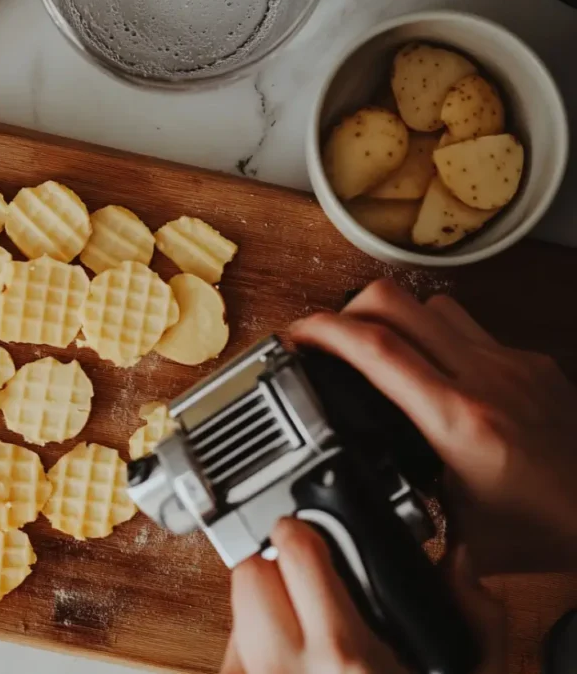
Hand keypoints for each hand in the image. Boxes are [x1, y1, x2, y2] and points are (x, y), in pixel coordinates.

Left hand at [221, 518, 504, 673]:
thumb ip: (473, 619)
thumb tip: (454, 566)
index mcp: (344, 652)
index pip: (293, 553)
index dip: (300, 533)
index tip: (308, 533)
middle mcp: (289, 670)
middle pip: (248, 575)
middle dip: (271, 567)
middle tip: (300, 578)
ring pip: (234, 616)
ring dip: (259, 610)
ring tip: (298, 625)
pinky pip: (230, 660)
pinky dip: (250, 652)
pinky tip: (287, 663)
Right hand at [288, 279, 576, 573]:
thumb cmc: (553, 529)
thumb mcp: (465, 541)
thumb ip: (410, 530)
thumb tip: (368, 535)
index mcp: (459, 423)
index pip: (377, 350)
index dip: (324, 332)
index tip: (295, 336)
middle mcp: (485, 378)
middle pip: (394, 303)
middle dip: (344, 311)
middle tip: (325, 339)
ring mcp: (510, 362)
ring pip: (429, 305)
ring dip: (390, 318)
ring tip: (372, 349)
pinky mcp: (529, 360)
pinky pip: (465, 325)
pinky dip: (433, 334)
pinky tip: (429, 369)